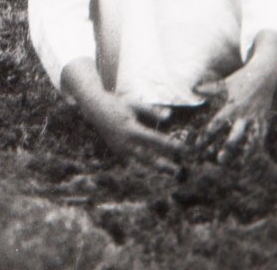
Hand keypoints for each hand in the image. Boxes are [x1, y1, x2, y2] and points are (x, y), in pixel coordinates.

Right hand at [61, 58, 182, 164]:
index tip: (181, 148)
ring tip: (170, 171)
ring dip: (156, 166)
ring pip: (141, 160)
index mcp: (130, 128)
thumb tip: (169, 116)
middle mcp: (125, 141)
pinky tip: (158, 165)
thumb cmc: (118, 105)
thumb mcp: (134, 105)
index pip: (154, 139)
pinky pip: (134, 159)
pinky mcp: (118, 151)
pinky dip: (146, 162)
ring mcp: (120, 148)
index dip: (168, 144)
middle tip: (177, 171)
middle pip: (147, 156)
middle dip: (163, 164)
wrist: (95, 110)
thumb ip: (152, 111)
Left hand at [195, 30, 276, 163]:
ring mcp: (256, 119)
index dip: (208, 134)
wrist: (265, 75)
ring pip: (252, 139)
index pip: (217, 123)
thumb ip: (209, 88)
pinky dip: (257, 147)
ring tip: (240, 165)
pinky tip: (252, 158)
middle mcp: (244, 114)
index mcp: (232, 106)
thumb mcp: (225, 83)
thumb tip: (192, 89)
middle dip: (228, 148)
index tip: (199, 145)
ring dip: (246, 152)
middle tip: (220, 160)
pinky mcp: (264, 120)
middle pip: (236, 135)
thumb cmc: (242, 79)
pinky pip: (262, 136)